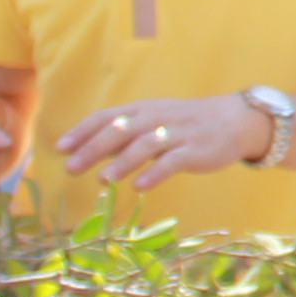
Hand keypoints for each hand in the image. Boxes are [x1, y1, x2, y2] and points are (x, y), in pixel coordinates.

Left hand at [53, 91, 266, 190]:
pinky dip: (155, 173)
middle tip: (71, 167)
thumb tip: (88, 152)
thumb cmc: (187, 124)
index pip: (107, 116)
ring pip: (145, 146)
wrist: (235, 120)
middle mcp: (157, 118)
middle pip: (121, 131)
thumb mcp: (154, 121)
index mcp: (144, 110)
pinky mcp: (196, 150)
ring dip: (123, 162)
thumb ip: (124, 135)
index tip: (60, 147)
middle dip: (94, 148)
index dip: (82, 131)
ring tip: (103, 181)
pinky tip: (140, 186)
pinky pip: (173, 161)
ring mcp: (178, 134)